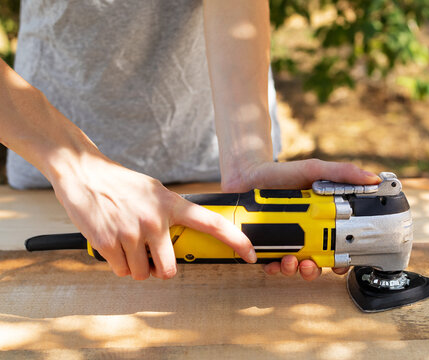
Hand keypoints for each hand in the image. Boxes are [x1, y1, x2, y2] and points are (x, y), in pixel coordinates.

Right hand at [51, 154, 256, 279]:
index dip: (236, 240)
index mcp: (171, 204)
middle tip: (152, 257)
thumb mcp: (155, 191)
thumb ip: (172, 211)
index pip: (212, 223)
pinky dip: (118, 265)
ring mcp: (131, 232)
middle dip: (160, 270)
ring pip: (142, 274)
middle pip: (169, 270)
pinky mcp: (108, 242)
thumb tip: (190, 231)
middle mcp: (155, 219)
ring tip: (127, 243)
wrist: (83, 172)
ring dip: (136, 266)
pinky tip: (113, 244)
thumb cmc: (121, 184)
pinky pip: (121, 271)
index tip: (251, 254)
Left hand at [221, 159, 380, 280]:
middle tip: (310, 264)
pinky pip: (271, 263)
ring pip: (294, 267)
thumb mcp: (314, 170)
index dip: (341, 260)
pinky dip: (273, 268)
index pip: (337, 246)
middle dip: (314, 270)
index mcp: (320, 220)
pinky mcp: (265, 245)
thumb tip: (372, 179)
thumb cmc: (282, 173)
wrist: (248, 174)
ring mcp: (285, 240)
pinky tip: (273, 263)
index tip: (339, 265)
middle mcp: (304, 233)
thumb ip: (342, 174)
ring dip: (294, 271)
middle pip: (316, 263)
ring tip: (290, 261)